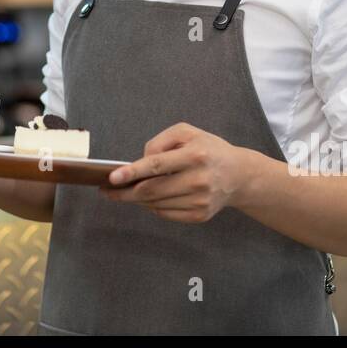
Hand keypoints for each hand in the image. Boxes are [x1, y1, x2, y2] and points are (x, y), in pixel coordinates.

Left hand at [100, 122, 248, 222]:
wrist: (238, 175)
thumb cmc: (208, 149)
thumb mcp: (187, 133)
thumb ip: (160, 141)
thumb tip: (139, 161)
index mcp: (195, 155)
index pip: (157, 166)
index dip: (132, 172)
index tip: (112, 178)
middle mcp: (199, 180)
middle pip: (152, 190)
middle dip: (125, 192)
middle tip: (108, 191)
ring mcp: (200, 200)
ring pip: (156, 204)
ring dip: (137, 199)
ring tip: (128, 191)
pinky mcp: (200, 215)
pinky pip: (166, 213)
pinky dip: (153, 206)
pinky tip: (150, 198)